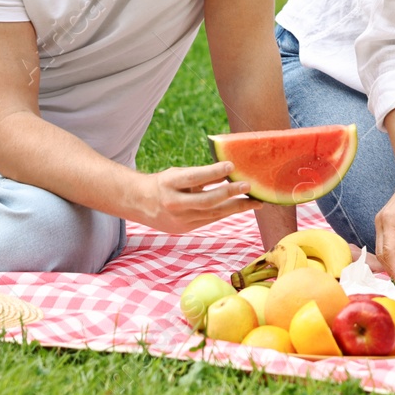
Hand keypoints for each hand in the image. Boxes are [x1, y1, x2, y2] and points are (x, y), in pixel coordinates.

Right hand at [130, 161, 257, 233]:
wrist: (139, 204)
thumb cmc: (164, 183)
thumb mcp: (178, 174)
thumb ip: (202, 175)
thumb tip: (228, 171)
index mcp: (169, 184)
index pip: (194, 178)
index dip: (213, 172)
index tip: (232, 165)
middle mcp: (173, 203)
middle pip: (207, 200)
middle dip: (231, 193)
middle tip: (249, 186)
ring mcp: (179, 219)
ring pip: (213, 214)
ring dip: (236, 207)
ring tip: (255, 202)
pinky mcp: (185, 228)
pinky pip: (210, 219)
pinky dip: (225, 212)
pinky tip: (240, 206)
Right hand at [373, 173, 394, 279]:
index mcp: (389, 220)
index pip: (388, 249)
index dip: (394, 267)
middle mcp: (381, 223)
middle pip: (381, 253)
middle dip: (390, 269)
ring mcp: (381, 224)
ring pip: (380, 250)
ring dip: (388, 264)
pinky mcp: (384, 225)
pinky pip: (383, 245)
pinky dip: (389, 257)